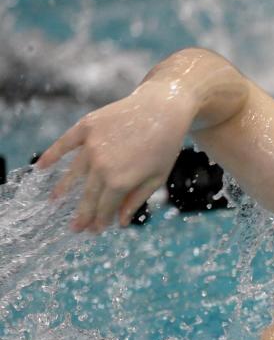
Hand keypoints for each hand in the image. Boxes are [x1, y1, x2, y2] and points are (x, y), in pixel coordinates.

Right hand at [37, 81, 195, 232]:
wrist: (163, 109)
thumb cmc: (164, 147)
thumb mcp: (156, 178)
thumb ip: (136, 200)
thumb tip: (120, 223)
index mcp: (120, 181)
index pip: (104, 207)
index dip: (99, 220)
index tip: (94, 230)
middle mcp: (102, 165)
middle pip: (88, 195)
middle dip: (82, 213)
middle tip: (75, 227)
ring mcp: (91, 145)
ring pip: (74, 173)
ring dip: (64, 189)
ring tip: (55, 202)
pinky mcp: (87, 126)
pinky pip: (64, 144)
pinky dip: (52, 155)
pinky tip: (41, 167)